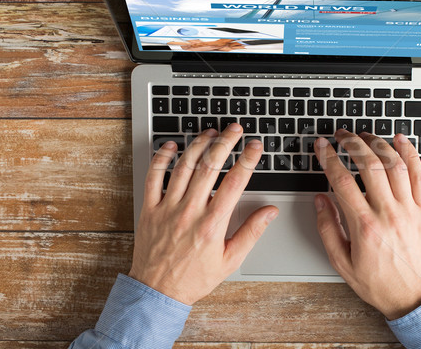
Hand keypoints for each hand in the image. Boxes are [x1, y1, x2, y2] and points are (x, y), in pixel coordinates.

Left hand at [128, 124, 277, 304]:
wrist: (157, 292)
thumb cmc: (194, 278)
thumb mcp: (230, 260)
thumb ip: (251, 232)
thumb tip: (270, 212)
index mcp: (212, 224)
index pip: (235, 182)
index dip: (247, 160)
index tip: (255, 146)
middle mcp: (190, 211)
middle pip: (210, 167)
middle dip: (225, 143)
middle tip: (234, 129)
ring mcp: (168, 208)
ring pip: (184, 166)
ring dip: (198, 145)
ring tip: (210, 133)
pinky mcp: (150, 209)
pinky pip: (153, 177)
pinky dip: (162, 158)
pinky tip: (172, 146)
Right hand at [314, 130, 420, 319]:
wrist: (415, 297)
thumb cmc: (379, 282)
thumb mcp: (342, 262)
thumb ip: (327, 229)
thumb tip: (320, 200)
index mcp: (364, 226)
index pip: (342, 181)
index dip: (328, 158)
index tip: (322, 146)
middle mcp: (388, 213)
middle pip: (369, 165)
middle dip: (352, 143)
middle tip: (341, 135)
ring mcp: (409, 209)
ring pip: (394, 164)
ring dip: (378, 143)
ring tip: (365, 135)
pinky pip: (419, 174)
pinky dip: (409, 153)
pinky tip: (400, 140)